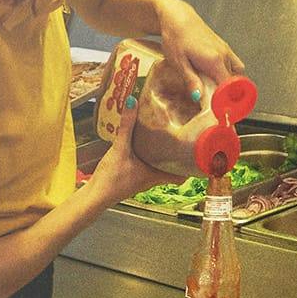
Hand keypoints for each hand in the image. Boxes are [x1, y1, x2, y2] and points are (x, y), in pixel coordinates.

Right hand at [105, 92, 220, 192]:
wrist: (95, 195)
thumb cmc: (111, 178)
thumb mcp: (120, 149)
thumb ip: (126, 126)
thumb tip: (132, 102)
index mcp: (158, 175)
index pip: (184, 175)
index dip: (194, 166)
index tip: (201, 153)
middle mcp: (153, 179)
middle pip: (174, 168)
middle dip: (180, 155)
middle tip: (187, 139)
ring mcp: (143, 179)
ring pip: (160, 166)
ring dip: (165, 155)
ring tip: (169, 138)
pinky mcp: (132, 176)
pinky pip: (146, 165)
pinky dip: (149, 155)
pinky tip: (144, 144)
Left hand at [148, 0, 244, 118]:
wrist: (178, 17)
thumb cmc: (175, 37)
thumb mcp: (178, 62)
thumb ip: (191, 80)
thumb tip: (199, 97)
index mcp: (214, 62)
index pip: (229, 87)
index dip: (227, 101)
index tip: (223, 110)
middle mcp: (224, 56)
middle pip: (233, 82)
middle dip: (228, 95)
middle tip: (217, 104)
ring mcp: (226, 51)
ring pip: (235, 74)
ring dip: (229, 83)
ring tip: (216, 89)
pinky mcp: (224, 47)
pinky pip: (234, 64)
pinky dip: (229, 73)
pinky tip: (216, 74)